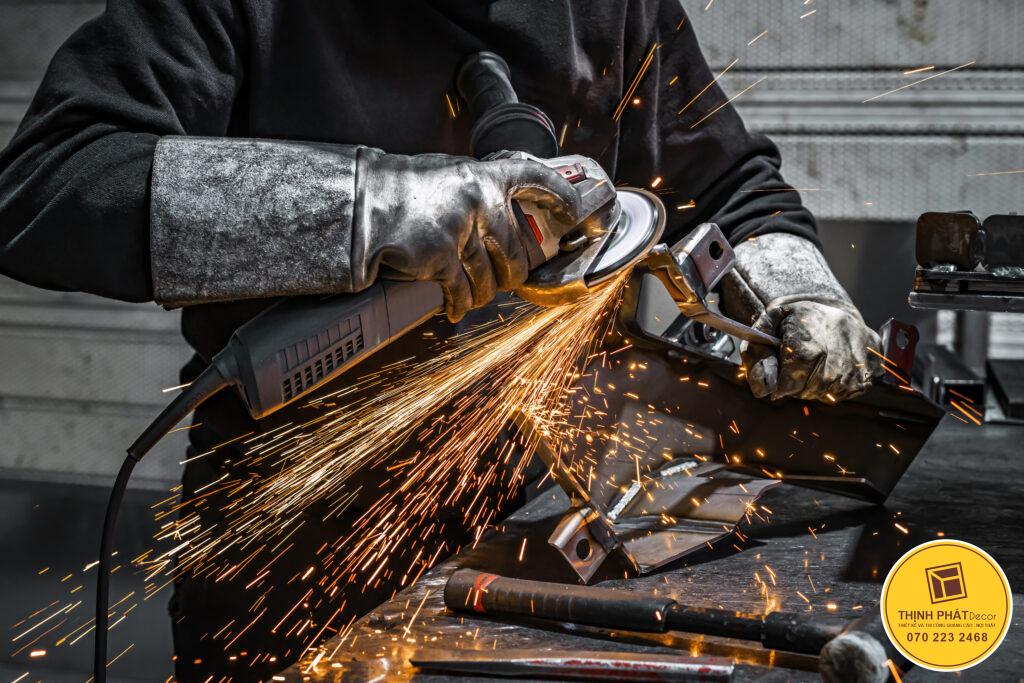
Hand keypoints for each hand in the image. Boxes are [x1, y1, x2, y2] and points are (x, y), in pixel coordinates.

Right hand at [357, 151, 581, 321]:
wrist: (361, 205)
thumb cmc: (399, 190)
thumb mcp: (446, 176)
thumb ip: (476, 192)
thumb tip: (502, 215)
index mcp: (481, 176)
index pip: (535, 178)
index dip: (561, 195)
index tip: (572, 212)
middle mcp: (478, 201)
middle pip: (514, 252)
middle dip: (513, 275)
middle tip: (509, 280)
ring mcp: (460, 230)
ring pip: (489, 278)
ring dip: (483, 293)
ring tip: (474, 295)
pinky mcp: (440, 258)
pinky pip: (461, 292)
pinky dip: (460, 305)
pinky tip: (455, 308)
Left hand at [720, 232, 882, 403]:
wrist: (834, 309)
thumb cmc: (797, 319)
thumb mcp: (770, 324)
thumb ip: (757, 353)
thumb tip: (761, 389)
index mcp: (807, 343)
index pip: (789, 384)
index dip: (781, 384)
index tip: (779, 376)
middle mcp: (834, 356)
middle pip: (807, 391)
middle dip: (796, 386)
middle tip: (795, 370)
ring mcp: (853, 365)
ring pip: (825, 394)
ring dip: (814, 388)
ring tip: (812, 367)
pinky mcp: (866, 373)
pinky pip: (843, 394)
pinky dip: (832, 388)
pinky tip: (828, 369)